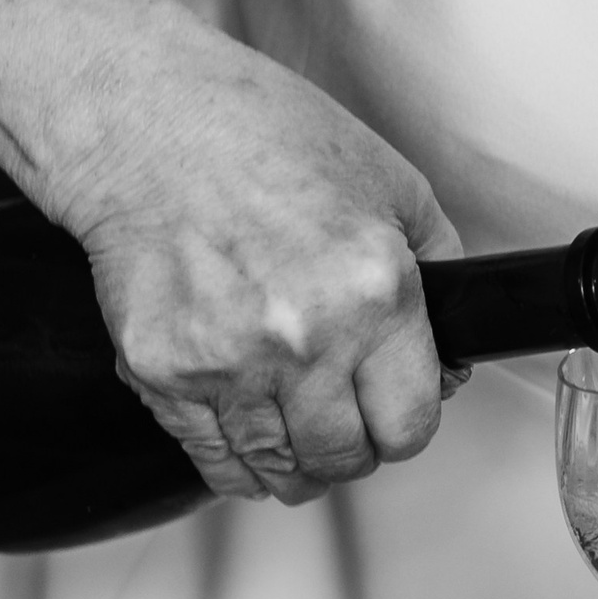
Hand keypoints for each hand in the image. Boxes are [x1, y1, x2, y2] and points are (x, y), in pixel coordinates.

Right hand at [42, 9, 464, 508]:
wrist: (149, 124)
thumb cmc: (261, 134)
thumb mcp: (390, 181)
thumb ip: (437, 267)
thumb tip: (448, 356)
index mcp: (374, 289)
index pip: (411, 422)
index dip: (409, 419)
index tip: (396, 406)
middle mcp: (305, 338)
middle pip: (348, 459)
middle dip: (357, 443)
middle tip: (346, 412)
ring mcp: (228, 365)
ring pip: (282, 474)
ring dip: (300, 461)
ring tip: (298, 424)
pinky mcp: (164, 376)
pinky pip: (215, 463)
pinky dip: (239, 461)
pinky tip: (248, 424)